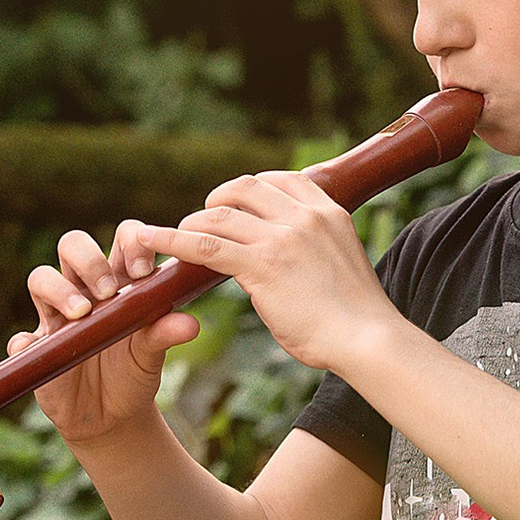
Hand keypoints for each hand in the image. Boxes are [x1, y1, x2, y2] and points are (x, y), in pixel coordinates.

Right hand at [17, 220, 198, 446]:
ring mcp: (55, 317)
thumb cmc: (133, 373)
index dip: (130, 243)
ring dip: (58, 289)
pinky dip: (25, 342)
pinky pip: (20, 339)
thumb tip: (190, 323)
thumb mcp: (152, 355)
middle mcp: (83, 290)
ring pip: (40, 277)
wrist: (111, 417)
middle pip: (72, 245)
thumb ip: (165, 334)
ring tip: (82, 314)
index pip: (121, 239)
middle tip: (109, 290)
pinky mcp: (36, 349)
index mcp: (118, 282)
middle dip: (89, 258)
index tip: (143, 272)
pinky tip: (36, 348)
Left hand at [131, 172, 393, 370]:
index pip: (281, 179)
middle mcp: (304, 217)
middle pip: (245, 187)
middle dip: (218, 200)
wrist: (369, 340)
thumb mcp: (341, 262)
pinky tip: (150, 242)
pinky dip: (171, 240)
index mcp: (328, 212)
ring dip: (192, 225)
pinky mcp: (261, 265)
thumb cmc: (356, 316)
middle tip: (204, 221)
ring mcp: (282, 238)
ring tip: (175, 240)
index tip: (237, 204)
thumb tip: (292, 256)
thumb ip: (316, 247)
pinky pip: (205, 245)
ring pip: (220, 215)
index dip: (252, 190)